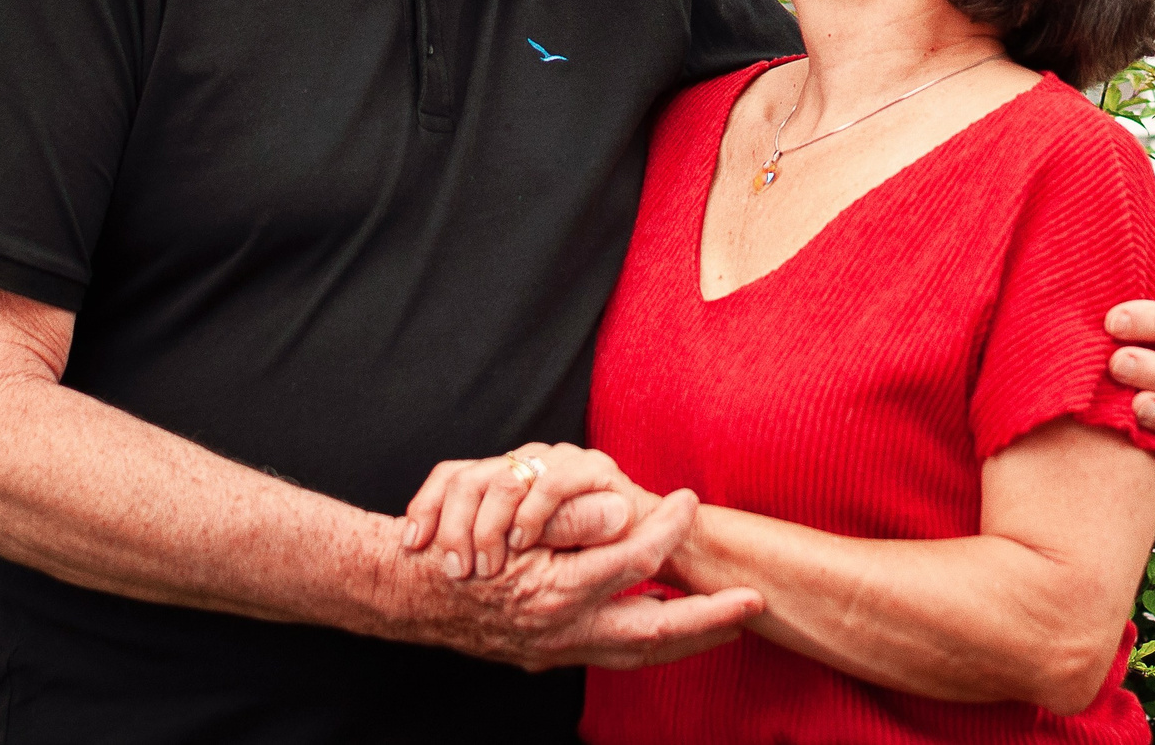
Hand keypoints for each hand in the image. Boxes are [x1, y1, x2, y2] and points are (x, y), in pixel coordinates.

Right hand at [381, 485, 760, 670]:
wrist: (402, 591)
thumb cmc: (454, 548)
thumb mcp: (507, 521)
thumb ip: (568, 521)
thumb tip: (626, 515)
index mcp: (555, 595)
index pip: (633, 563)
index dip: (667, 530)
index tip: (690, 500)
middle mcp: (561, 632)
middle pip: (653, 635)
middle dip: (707, 621)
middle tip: (752, 603)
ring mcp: (556, 651)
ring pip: (637, 654)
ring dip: (685, 639)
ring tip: (728, 621)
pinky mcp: (549, 655)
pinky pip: (613, 653)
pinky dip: (646, 641)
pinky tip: (665, 620)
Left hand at [401, 444, 657, 578]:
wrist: (645, 547)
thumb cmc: (578, 557)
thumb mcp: (517, 560)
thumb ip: (483, 549)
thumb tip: (420, 561)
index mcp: (505, 474)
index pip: (450, 475)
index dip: (425, 506)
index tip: (413, 545)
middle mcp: (527, 460)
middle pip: (468, 477)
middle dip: (453, 525)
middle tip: (456, 568)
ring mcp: (559, 460)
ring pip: (503, 478)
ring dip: (489, 525)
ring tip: (489, 564)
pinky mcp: (594, 469)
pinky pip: (551, 482)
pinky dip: (533, 515)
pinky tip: (526, 544)